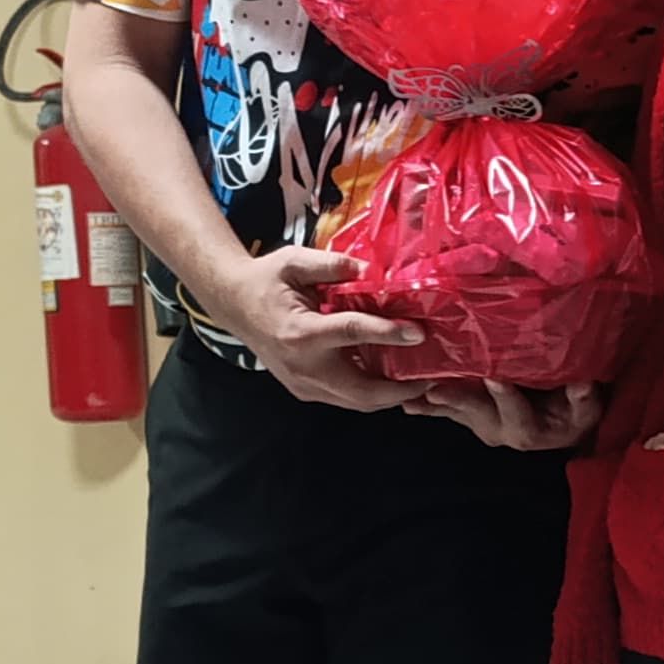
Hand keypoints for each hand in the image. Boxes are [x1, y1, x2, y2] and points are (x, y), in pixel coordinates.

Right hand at [205, 244, 421, 409]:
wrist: (233, 305)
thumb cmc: (265, 280)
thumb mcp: (294, 261)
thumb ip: (331, 264)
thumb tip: (368, 269)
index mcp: (302, 331)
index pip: (353, 333)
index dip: (388, 333)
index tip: (418, 333)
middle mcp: (304, 365)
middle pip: (361, 390)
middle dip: (399, 390)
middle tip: (430, 380)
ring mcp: (303, 384)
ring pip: (355, 402)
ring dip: (388, 396)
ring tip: (418, 384)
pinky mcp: (304, 390)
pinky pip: (344, 398)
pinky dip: (370, 393)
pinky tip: (390, 379)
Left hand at [416, 379, 604, 450]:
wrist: (563, 424)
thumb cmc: (575, 413)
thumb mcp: (587, 408)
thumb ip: (584, 399)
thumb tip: (583, 384)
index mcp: (530, 429)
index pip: (519, 416)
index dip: (507, 398)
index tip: (495, 378)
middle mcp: (501, 431)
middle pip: (479, 415)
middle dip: (458, 400)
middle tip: (436, 390)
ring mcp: (482, 424)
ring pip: (458, 412)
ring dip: (434, 404)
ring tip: (411, 397)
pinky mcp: (470, 416)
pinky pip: (447, 410)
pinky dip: (427, 404)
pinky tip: (404, 402)